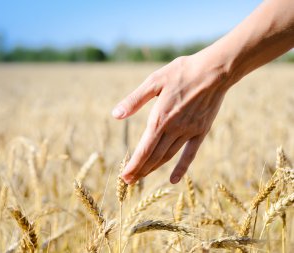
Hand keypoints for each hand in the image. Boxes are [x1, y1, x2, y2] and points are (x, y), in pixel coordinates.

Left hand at [112, 52, 231, 184]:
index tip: (124, 176)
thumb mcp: (154, 81)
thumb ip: (134, 100)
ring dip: (154, 168)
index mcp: (160, 118)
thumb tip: (116, 114)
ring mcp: (189, 131)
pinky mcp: (201, 131)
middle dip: (140, 170)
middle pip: (154, 156)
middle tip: (129, 181)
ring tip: (142, 177)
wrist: (214, 70)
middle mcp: (174, 129)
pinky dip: (181, 168)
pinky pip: (190, 154)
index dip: (134, 165)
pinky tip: (173, 179)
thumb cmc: (182, 73)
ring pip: (168, 156)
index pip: (144, 149)